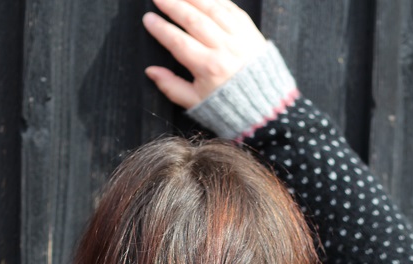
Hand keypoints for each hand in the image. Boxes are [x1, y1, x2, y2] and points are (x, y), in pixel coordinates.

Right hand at [143, 0, 266, 108]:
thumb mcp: (196, 102)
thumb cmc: (228, 106)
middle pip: (193, 20)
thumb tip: (150, 71)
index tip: (148, 19)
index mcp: (208, 68)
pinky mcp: (249, 30)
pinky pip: (230, 7)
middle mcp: (223, 49)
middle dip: (173, 5)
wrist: (264, 106)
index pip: (178, 42)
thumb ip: (171, 87)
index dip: (161, 29)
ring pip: (212, 8)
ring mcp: (238, 37)